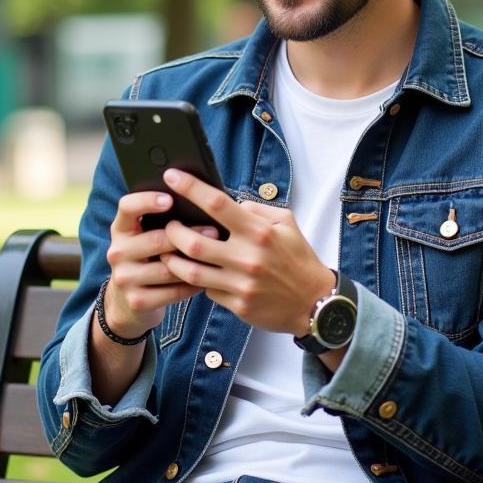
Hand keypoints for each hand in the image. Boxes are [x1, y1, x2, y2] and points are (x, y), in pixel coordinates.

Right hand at [104, 189, 215, 338]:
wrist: (128, 303)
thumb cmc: (149, 259)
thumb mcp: (146, 237)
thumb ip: (163, 222)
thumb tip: (201, 203)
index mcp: (121, 229)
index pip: (127, 207)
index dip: (147, 200)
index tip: (170, 199)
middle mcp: (117, 252)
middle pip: (156, 240)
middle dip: (189, 236)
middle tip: (215, 232)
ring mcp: (124, 278)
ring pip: (168, 268)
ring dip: (194, 263)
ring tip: (216, 257)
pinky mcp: (136, 301)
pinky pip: (173, 292)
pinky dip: (191, 286)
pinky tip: (205, 280)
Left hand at [159, 169, 334, 335]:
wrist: (315, 303)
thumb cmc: (299, 259)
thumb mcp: (286, 224)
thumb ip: (256, 210)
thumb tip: (229, 204)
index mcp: (259, 232)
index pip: (217, 204)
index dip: (190, 188)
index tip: (172, 177)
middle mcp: (247, 257)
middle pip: (193, 242)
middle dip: (172, 231)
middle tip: (168, 225)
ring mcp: (240, 284)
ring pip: (191, 272)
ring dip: (173, 260)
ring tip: (167, 252)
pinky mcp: (238, 305)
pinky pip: (207, 291)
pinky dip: (199, 281)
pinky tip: (198, 273)